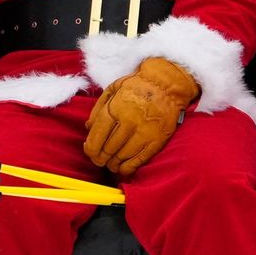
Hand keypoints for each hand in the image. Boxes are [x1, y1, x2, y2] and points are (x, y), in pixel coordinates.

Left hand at [84, 57, 200, 175]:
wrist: (167, 85)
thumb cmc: (137, 86)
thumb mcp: (113, 89)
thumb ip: (98, 108)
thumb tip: (88, 128)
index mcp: (117, 107)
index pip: (98, 135)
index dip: (90, 148)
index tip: (89, 151)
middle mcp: (130, 121)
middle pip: (108, 149)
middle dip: (100, 158)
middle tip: (98, 160)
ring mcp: (145, 132)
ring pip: (122, 157)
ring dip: (113, 164)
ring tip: (110, 163)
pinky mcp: (157, 141)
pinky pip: (139, 160)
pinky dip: (128, 168)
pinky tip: (122, 168)